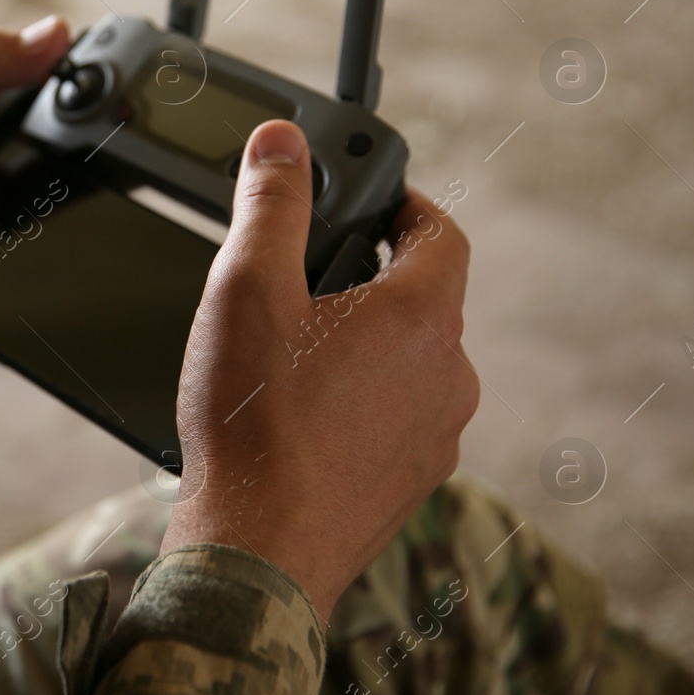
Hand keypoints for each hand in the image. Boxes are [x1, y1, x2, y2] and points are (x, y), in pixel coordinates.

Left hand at [0, 17, 70, 335]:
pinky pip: (38, 246)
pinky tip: (19, 235)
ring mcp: (1, 201)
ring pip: (62, 196)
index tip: (111, 77)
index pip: (51, 74)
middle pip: (68, 139)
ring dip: (56, 195)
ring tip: (19, 191)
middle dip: (77, 142)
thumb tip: (54, 34)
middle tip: (68, 140)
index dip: (82, 73)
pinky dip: (37, 242)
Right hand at [166, 120, 478, 616]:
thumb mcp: (246, 289)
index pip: (440, 233)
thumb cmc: (253, 423)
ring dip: (367, 350)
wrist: (257, 550)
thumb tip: (281, 144)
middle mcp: (447, 375)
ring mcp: (436, 437)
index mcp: (419, 317)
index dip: (407, 205)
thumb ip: (270, 205)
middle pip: (424, 301)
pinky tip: (301, 421)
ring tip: (294, 359)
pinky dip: (361, 407)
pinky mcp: (412, 484)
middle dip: (372, 281)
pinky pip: (397, 422)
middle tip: (308, 281)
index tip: (374, 200)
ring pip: (411, 366)